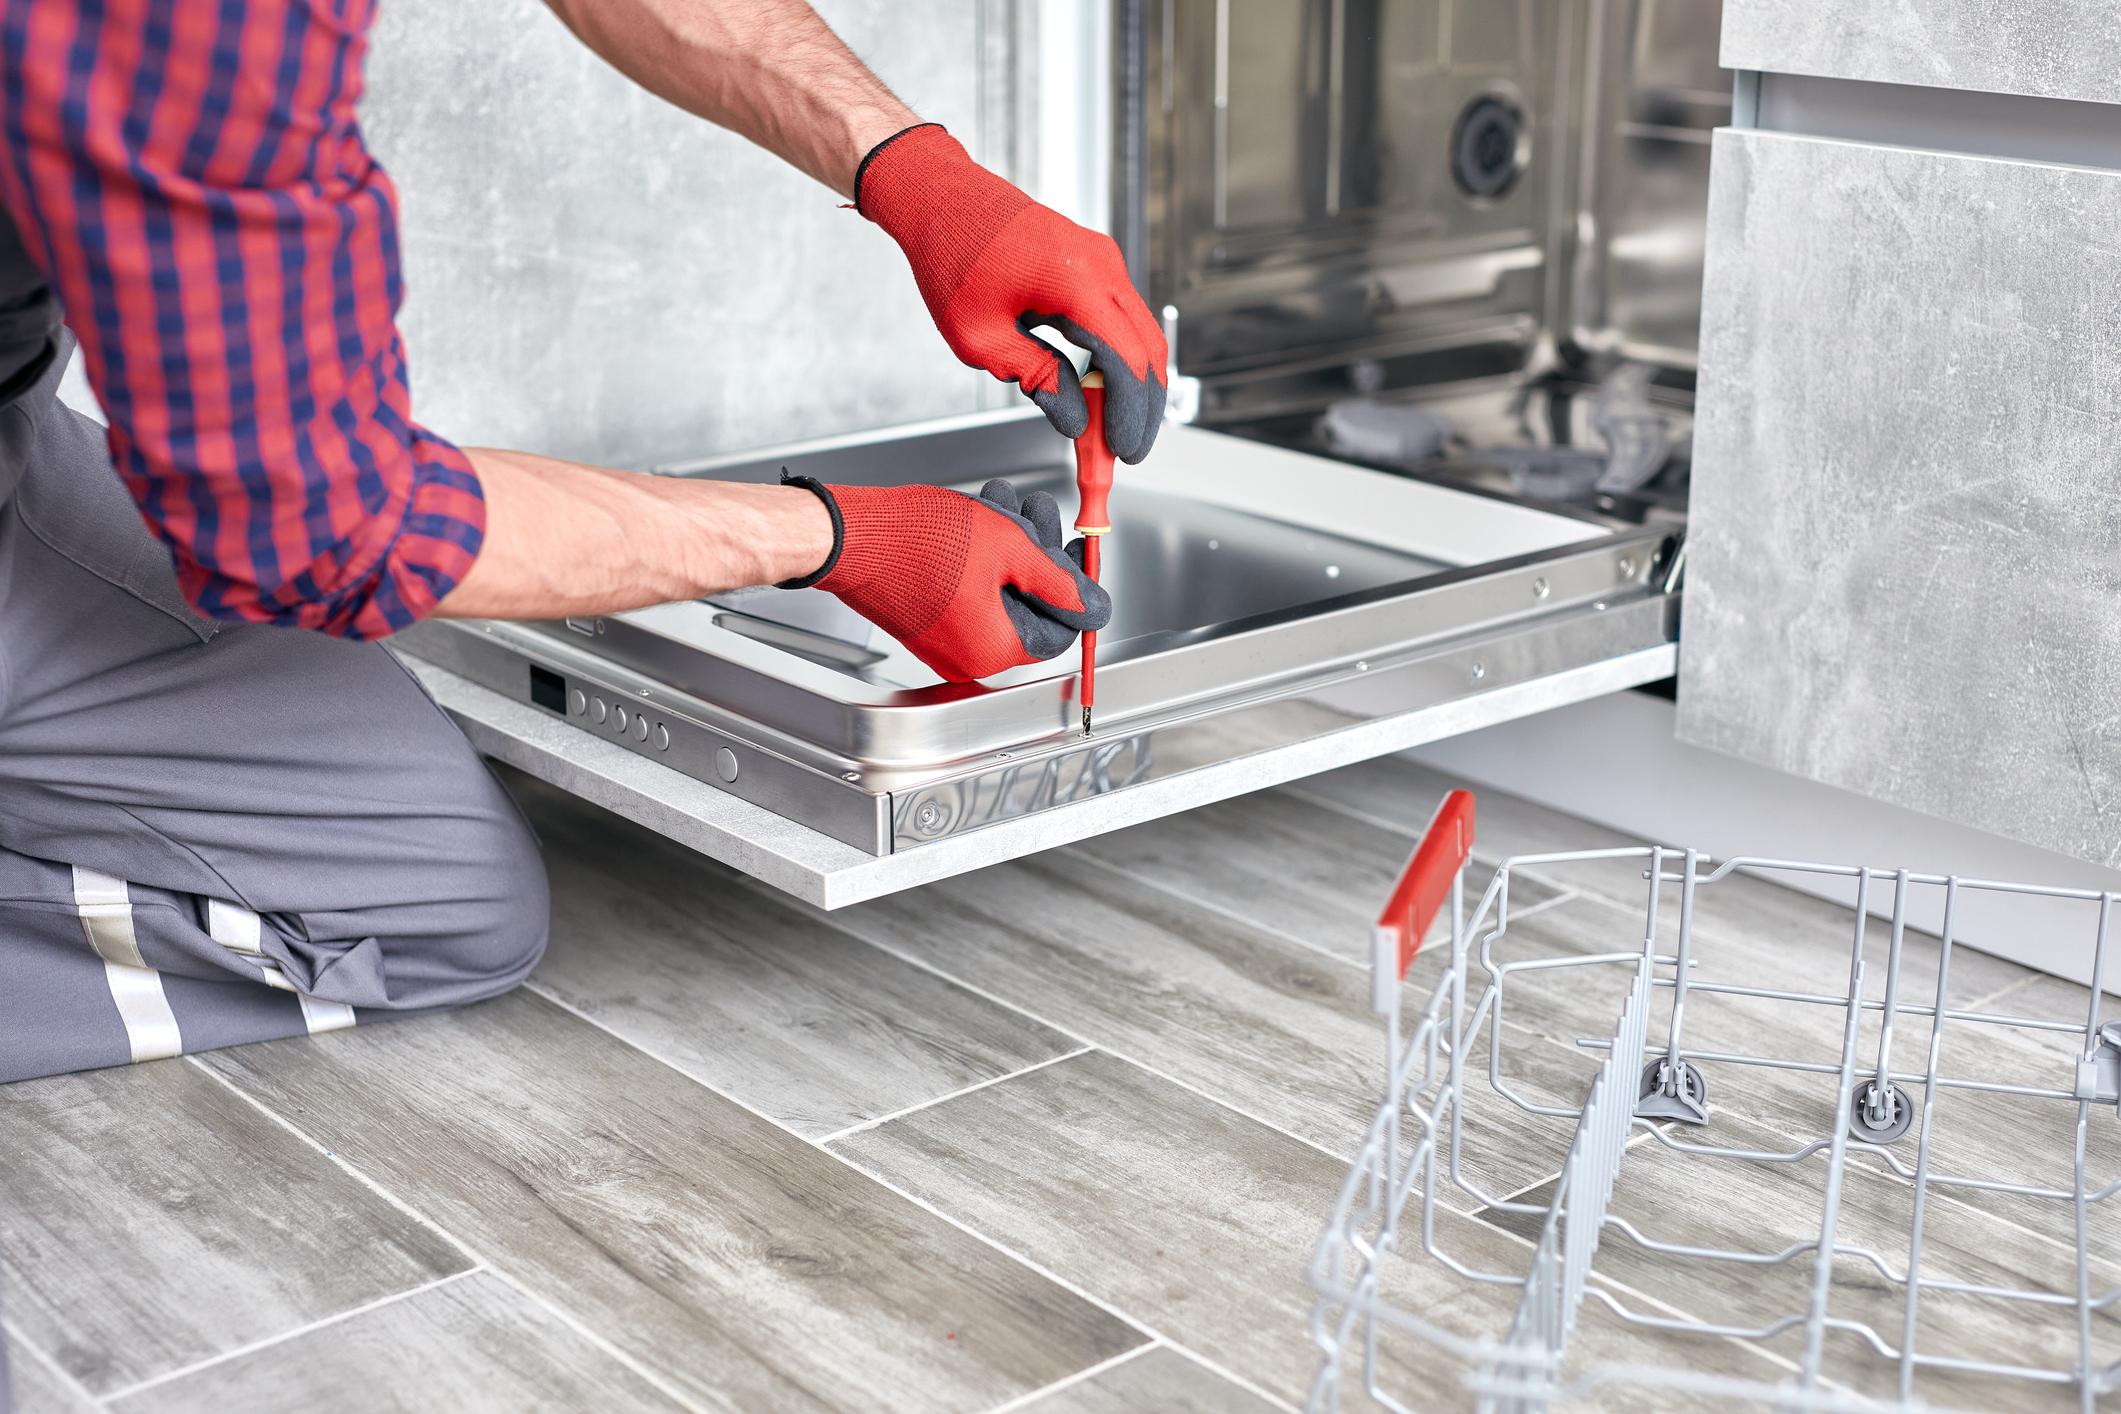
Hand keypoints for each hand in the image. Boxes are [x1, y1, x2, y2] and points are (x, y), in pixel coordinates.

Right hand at [783, 476, 1110, 682]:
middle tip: (1038, 515)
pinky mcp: (924, 620)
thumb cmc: (917, 540)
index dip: (1073, 586)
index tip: (1075, 552)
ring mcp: (943, 640)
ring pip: (999, 592)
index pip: (1059, 630)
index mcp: (994, 649)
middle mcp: (968, 656)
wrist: (850, 536)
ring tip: (1004, 504)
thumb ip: (1059, 581)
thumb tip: (1094, 606)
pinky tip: (980, 518)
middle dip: (1038, 555)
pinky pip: (969, 592)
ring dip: (1010, 545)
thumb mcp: (1011, 548)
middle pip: (1029, 608)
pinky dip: (981, 557)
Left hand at [856, 124, 1168, 463]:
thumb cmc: (950, 253)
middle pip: (1147, 351)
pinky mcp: (1094, 264)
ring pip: (1140, 336)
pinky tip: (1102, 392)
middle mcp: (1101, 265)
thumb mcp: (980, 337)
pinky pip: (1121, 319)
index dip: (1130, 414)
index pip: (1126, 361)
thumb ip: (1036, 378)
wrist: (939, 197)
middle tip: (1123, 452)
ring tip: (1111, 431)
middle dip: (1141, 408)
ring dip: (1131, 386)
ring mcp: (1102, 260)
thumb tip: (1074, 419)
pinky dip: (1118, 359)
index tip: (1123, 452)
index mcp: (1076, 280)